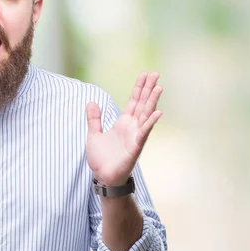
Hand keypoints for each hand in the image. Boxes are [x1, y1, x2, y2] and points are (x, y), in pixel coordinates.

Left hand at [86, 72, 162, 186]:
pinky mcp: (136, 146)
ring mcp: (135, 136)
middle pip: (142, 103)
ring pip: (145, 114)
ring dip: (152, 101)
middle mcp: (132, 127)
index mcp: (123, 122)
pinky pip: (144, 132)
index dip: (138, 88)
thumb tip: (91, 102)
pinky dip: (150, 122)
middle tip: (156, 74)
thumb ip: (94, 119)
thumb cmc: (101, 159)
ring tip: (159, 87)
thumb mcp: (93, 134)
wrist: (103, 177)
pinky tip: (158, 112)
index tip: (144, 75)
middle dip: (148, 89)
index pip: (133, 101)